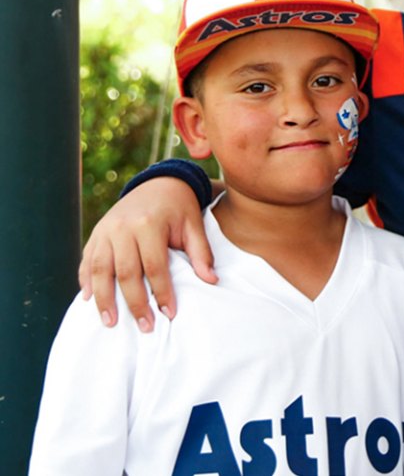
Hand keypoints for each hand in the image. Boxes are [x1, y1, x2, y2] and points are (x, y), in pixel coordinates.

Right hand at [79, 177, 215, 331]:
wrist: (158, 183)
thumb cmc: (180, 208)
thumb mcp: (194, 225)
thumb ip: (201, 253)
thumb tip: (211, 281)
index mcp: (149, 224)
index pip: (154, 266)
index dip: (161, 292)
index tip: (169, 314)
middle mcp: (123, 227)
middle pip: (126, 272)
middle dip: (134, 303)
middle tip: (145, 327)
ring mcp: (105, 230)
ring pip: (100, 269)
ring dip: (103, 298)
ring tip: (110, 322)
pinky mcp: (96, 233)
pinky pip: (87, 260)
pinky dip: (86, 281)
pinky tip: (88, 301)